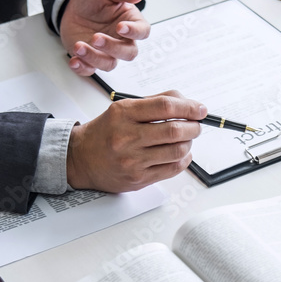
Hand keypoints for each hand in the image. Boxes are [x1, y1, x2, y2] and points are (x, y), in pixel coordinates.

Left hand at [59, 0, 149, 76]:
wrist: (73, 6)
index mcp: (131, 23)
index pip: (142, 32)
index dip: (134, 32)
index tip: (121, 27)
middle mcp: (122, 41)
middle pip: (128, 53)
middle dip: (112, 47)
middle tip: (96, 38)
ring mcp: (106, 52)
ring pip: (109, 64)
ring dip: (94, 58)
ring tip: (79, 46)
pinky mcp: (90, 60)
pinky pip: (89, 70)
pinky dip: (82, 68)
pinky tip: (74, 60)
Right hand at [67, 91, 205, 191]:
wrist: (81, 159)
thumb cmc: (105, 132)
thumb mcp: (123, 109)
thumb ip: (154, 103)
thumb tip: (188, 103)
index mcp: (123, 114)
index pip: (165, 107)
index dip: (189, 107)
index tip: (200, 109)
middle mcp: (127, 136)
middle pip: (174, 130)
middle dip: (193, 127)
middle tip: (196, 125)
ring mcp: (133, 160)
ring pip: (177, 151)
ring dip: (189, 143)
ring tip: (186, 139)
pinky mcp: (138, 178)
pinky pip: (172, 169)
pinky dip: (184, 159)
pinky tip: (181, 154)